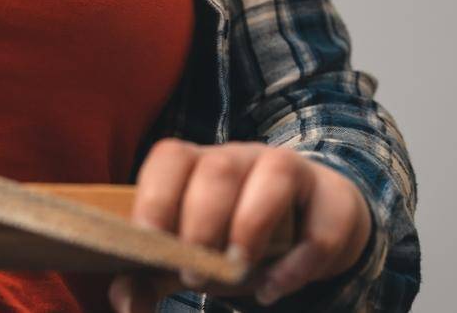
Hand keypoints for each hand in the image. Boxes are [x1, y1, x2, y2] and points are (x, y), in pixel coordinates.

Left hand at [108, 139, 372, 311]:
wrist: (311, 229)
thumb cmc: (234, 241)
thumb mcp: (189, 257)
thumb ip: (149, 278)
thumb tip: (124, 302)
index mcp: (199, 166)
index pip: (171, 157)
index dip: (155, 196)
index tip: (148, 242)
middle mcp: (244, 159)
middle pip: (220, 166)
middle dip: (202, 223)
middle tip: (195, 275)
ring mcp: (292, 173)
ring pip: (276, 172)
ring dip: (252, 225)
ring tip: (237, 273)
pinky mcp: (333, 202)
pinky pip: (321, 224)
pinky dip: (296, 264)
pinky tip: (272, 289)